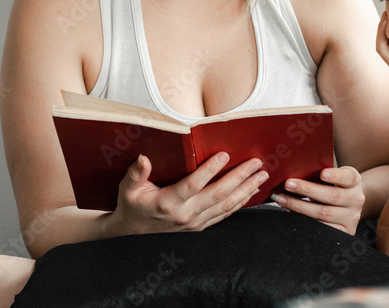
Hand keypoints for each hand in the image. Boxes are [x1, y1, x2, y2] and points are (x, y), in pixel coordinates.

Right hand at [106, 152, 269, 236]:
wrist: (132, 234)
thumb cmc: (131, 206)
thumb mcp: (127, 189)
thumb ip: (136, 173)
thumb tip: (144, 157)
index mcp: (167, 203)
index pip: (193, 184)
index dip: (210, 170)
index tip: (224, 155)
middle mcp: (185, 214)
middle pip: (218, 195)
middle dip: (239, 177)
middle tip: (256, 163)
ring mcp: (194, 223)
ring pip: (226, 206)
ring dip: (246, 189)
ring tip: (261, 175)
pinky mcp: (200, 227)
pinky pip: (224, 215)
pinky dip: (240, 203)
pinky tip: (251, 191)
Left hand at [272, 166, 364, 234]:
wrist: (347, 206)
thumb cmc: (332, 186)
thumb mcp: (332, 177)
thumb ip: (319, 172)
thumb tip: (292, 168)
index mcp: (354, 181)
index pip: (348, 177)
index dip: (336, 175)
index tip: (322, 173)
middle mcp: (356, 199)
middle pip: (331, 196)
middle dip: (307, 189)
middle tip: (288, 184)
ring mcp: (351, 217)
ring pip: (323, 213)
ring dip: (299, 206)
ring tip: (281, 199)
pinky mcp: (344, 232)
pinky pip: (321, 227)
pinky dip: (303, 220)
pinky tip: (290, 213)